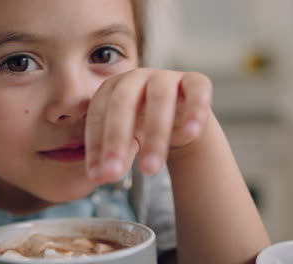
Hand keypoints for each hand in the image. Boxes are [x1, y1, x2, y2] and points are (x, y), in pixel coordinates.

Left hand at [85, 68, 212, 182]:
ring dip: (155, 135)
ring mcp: (165, 77)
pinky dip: (195, 109)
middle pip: (122, 104)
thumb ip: (114, 155)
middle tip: (113, 175)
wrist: (181, 117)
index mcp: (109, 89)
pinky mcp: (195, 81)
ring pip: (159, 99)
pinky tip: (191, 134)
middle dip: (116, 140)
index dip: (95, 146)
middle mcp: (134, 77)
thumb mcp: (126, 142)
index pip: (97, 116)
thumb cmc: (142, 128)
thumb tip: (98, 177)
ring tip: (150, 170)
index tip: (96, 177)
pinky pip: (196, 91)